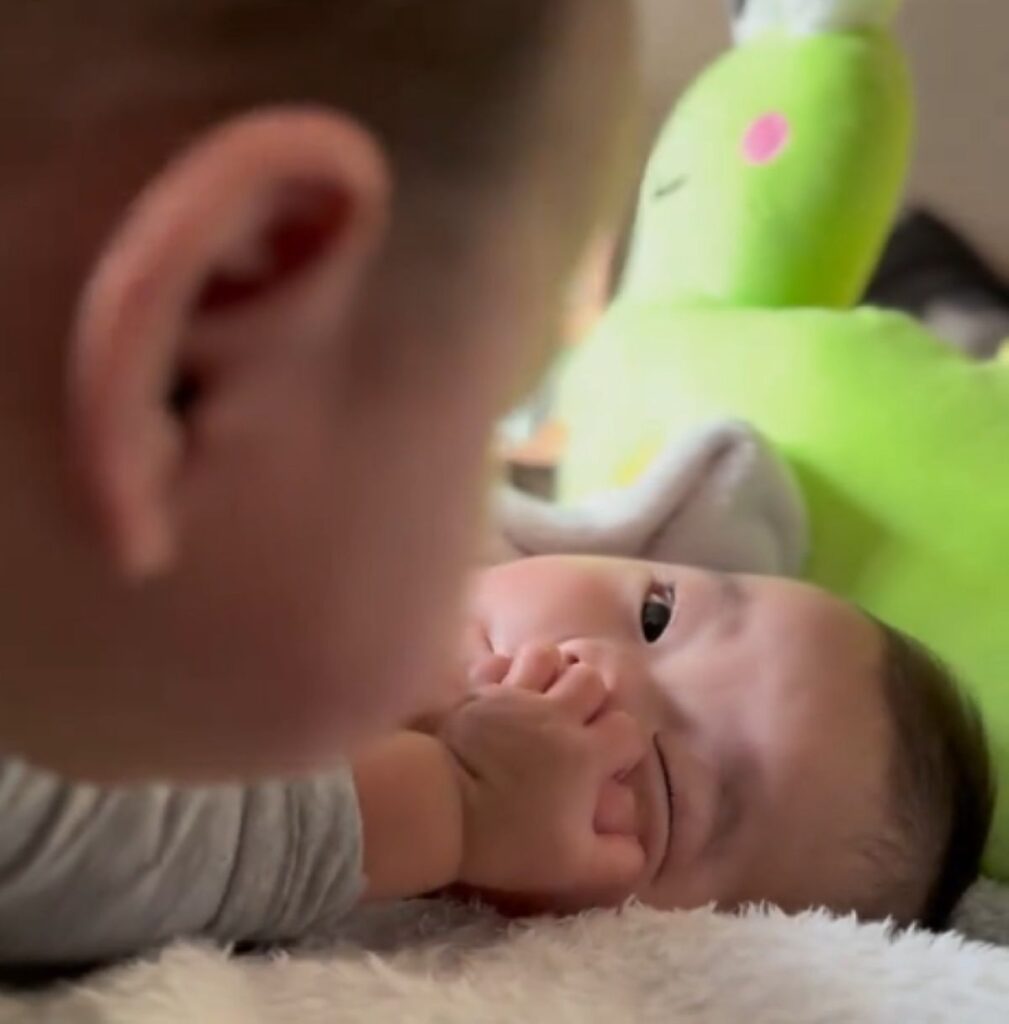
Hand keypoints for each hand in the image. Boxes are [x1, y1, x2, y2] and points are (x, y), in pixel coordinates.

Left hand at [440, 645, 646, 907]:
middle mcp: (556, 713)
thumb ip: (616, 862)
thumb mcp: (570, 867)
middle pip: (591, 680)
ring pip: (547, 656)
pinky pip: (499, 660)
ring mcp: (513, 694)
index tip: (609, 765)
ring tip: (540, 696)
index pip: (628, 729)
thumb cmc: (505, 838)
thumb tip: (639, 853)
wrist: (435, 804)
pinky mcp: (476, 688)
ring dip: (550, 672)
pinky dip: (504, 670)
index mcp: (585, 753)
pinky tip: (501, 690)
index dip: (625, 746)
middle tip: (576, 724)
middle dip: (591, 698)